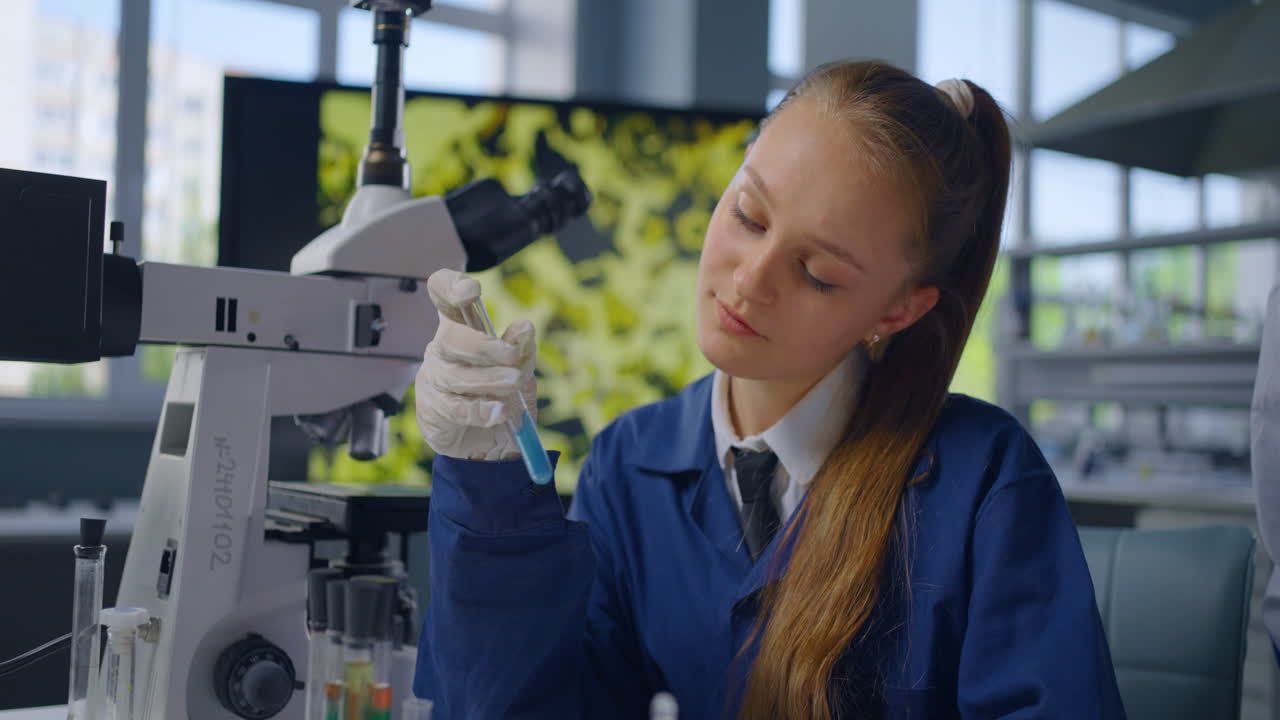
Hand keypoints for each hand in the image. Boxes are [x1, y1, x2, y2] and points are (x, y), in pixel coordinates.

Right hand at [416, 269, 536, 460]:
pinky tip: (499, 411)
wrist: (490, 445)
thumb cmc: (501, 397)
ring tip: (515, 385)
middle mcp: (442, 349)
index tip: (472, 290)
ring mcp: (433, 379)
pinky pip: (456, 408)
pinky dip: (481, 410)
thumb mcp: (520, 370)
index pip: (442, 295)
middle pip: (450, 338)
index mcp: (461, 327)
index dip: (450, 286)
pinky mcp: (433, 410)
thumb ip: (521, 350)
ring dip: (489, 380)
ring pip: (455, 375)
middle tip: (511, 356)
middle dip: (483, 346)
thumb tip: (525, 327)